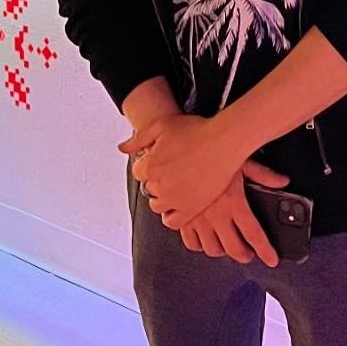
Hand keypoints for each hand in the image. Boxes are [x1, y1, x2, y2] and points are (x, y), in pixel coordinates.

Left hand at [119, 113, 247, 227]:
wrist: (224, 142)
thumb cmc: (196, 130)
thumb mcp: (162, 126)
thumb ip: (139, 138)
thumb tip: (122, 148)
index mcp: (150, 166)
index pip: (138, 171)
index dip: (150, 163)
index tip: (162, 159)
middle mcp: (160, 186)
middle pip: (149, 188)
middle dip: (157, 178)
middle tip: (173, 169)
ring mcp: (175, 200)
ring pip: (158, 205)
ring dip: (163, 196)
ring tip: (177, 185)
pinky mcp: (191, 209)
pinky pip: (173, 221)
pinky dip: (171, 216)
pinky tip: (178, 204)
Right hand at [176, 160, 290, 266]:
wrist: (181, 152)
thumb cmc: (212, 155)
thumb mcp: (242, 161)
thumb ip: (263, 175)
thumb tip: (282, 182)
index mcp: (233, 202)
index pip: (254, 235)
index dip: (265, 251)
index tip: (271, 260)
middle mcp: (215, 215)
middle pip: (234, 249)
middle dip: (245, 255)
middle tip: (251, 253)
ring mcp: (197, 220)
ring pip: (212, 249)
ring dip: (223, 251)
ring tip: (229, 245)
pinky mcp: (182, 219)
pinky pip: (191, 243)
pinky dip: (200, 245)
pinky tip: (206, 238)